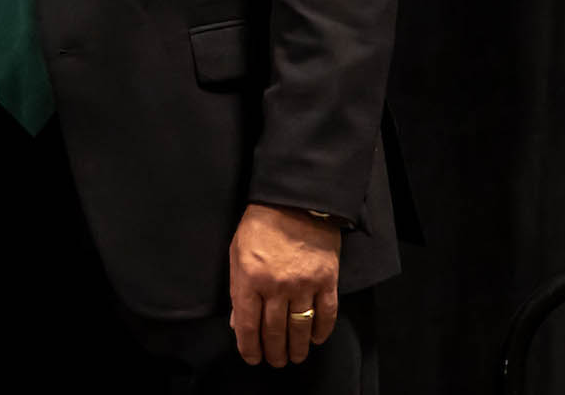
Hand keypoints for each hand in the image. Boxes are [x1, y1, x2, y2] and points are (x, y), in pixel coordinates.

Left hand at [228, 203, 342, 365]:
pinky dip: (322, 330)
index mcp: (249, 279)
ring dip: (298, 347)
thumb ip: (236, 289)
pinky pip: (326, 313)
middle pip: (274, 330)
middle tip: (275, 362)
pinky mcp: (327, 280)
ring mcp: (304, 284)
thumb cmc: (259, 226)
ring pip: (300, 327)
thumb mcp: (236, 254)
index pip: (247, 324)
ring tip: (295, 357)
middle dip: (273, 351)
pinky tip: (317, 339)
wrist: (295, 203)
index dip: (249, 346)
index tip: (252, 358)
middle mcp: (276, 286)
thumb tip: (238, 322)